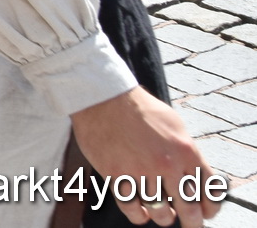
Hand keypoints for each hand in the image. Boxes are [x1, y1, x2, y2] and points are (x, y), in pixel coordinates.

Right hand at [71, 87, 218, 226]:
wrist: (103, 98)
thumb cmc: (139, 108)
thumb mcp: (175, 124)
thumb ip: (187, 151)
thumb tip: (196, 174)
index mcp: (185, 151)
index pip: (209, 191)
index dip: (211, 207)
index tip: (207, 212)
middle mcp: (166, 165)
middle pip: (189, 209)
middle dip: (193, 222)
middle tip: (191, 224)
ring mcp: (140, 172)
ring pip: (161, 212)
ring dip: (164, 217)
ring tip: (163, 214)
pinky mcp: (116, 175)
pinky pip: (132, 208)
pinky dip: (139, 215)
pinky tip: (141, 213)